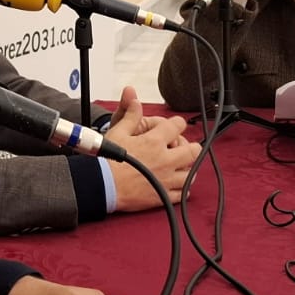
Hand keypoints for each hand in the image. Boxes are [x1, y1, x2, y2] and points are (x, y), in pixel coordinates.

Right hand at [106, 88, 200, 211]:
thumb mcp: (117, 131)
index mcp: (155, 141)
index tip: (174, 126)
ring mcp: (166, 179)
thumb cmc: (107, 159)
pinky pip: (181, 194)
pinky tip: (176, 185)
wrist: (102, 185)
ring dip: (187, 169)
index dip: (177, 123)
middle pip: (193, 151)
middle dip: (191, 147)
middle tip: (184, 148)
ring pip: (190, 174)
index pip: (177, 126)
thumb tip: (135, 99)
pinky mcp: (162, 196)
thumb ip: (130, 115)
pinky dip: (182, 190)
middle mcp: (165, 160)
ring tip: (181, 167)